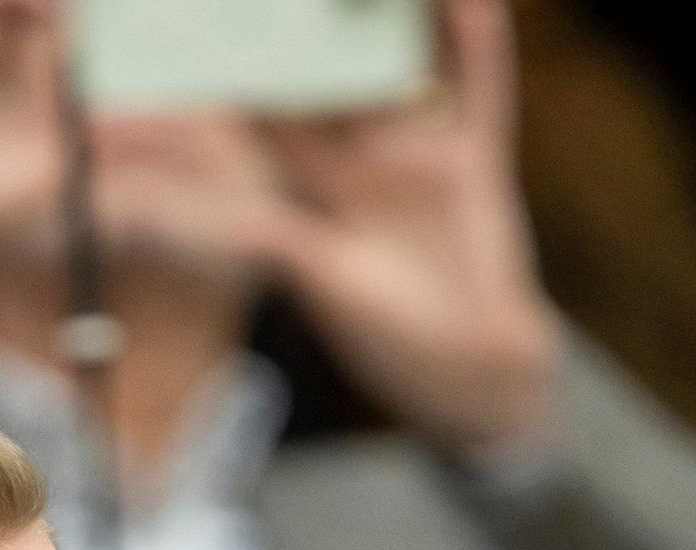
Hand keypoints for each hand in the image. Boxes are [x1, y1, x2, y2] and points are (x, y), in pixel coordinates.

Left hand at [229, 0, 562, 456]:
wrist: (472, 369)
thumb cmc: (392, 339)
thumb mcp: (328, 285)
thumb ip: (286, 243)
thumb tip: (233, 220)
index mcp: (320, 189)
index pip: (275, 120)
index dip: (249, 74)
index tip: (216, 29)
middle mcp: (367, 160)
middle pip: (337, 75)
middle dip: (314, 25)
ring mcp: (424, 153)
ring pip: (407, 67)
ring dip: (397, 18)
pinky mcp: (477, 159)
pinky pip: (480, 89)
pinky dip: (478, 44)